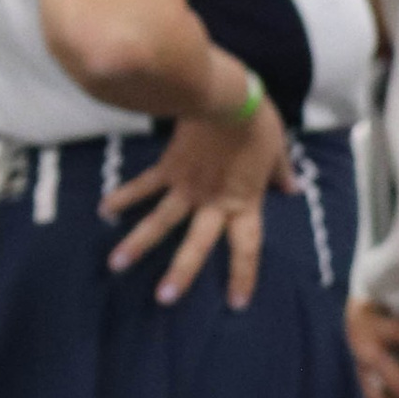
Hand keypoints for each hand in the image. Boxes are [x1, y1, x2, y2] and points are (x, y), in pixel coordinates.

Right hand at [106, 94, 294, 309]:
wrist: (225, 94)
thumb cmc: (257, 122)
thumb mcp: (278, 151)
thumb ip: (282, 174)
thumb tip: (294, 190)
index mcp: (244, 202)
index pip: (246, 248)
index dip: (242, 276)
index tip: (236, 303)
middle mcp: (213, 202)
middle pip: (196, 245)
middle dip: (180, 273)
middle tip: (163, 299)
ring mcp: (187, 186)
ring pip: (160, 221)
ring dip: (138, 244)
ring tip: (116, 264)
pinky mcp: (168, 167)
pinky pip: (144, 186)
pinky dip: (124, 196)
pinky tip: (104, 210)